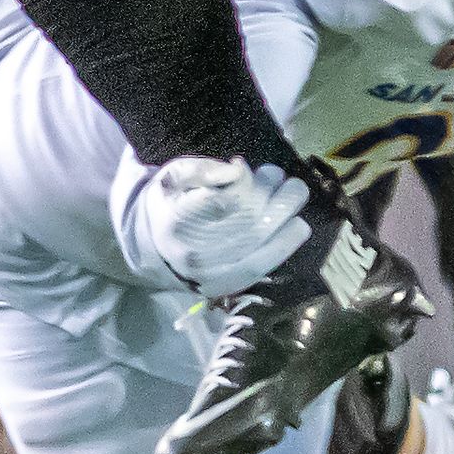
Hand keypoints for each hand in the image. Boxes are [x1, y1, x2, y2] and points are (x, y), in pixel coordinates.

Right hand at [119, 155, 313, 300]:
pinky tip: (297, 225)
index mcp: (179, 222)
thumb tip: (236, 169)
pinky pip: (263, 265)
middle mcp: (197, 253)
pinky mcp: (228, 284)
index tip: (245, 168)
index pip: (223, 200)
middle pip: (248, 221)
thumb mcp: (173, 177)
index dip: (244, 181)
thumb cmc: (169, 205)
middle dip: (273, 194)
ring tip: (292, 193)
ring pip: (260, 242)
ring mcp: (214, 273)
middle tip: (278, 176)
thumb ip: (201, 169)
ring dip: (285, 214)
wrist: (155, 249)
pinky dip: (286, 243)